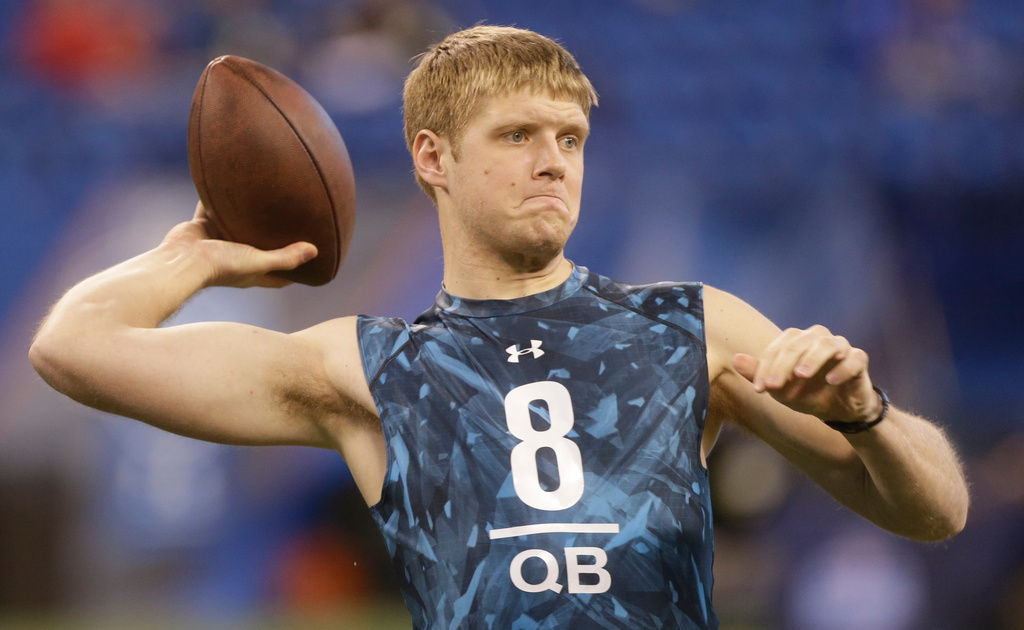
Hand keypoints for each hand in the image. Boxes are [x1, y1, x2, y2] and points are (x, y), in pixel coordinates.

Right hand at [161, 202, 317, 288]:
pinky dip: (219, 197)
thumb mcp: (258, 261)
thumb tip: (315, 250)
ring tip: (265, 196)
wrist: (180, 260)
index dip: (295, 269)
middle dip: (274, 237)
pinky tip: (229, 181)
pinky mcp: (203, 227)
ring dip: (248, 215)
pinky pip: (214, 208)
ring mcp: (219, 242)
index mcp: (253, 271)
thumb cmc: (220, 266)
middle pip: (260, 247)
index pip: (280, 275)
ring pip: (237, 225)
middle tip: (292, 220)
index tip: (311, 258)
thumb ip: (285, 257)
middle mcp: (237, 257)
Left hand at [731, 325, 882, 424]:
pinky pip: (854, 358)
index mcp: (796, 341)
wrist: (838, 409)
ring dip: (812, 359)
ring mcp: (840, 346)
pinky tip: (831, 380)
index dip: (765, 368)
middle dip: (783, 365)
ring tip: (801, 375)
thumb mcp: (780, 388)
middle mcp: (817, 338)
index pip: (777, 349)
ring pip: (826, 344)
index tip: (759, 390)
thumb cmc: (806, 393)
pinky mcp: (859, 359)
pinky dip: (842, 368)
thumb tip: (734, 359)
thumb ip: (758, 373)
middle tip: (773, 386)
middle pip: (798, 344)